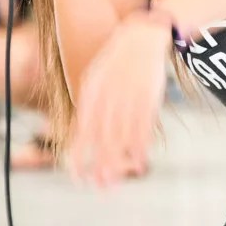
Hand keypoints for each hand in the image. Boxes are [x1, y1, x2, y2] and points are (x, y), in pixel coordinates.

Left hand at [70, 14, 169, 186]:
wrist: (141, 37)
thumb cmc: (116, 61)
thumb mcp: (95, 78)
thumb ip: (88, 105)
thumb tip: (80, 133)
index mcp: (92, 94)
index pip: (82, 131)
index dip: (79, 156)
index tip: (77, 177)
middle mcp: (109, 98)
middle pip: (103, 139)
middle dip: (101, 165)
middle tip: (100, 187)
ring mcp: (130, 98)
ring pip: (122, 137)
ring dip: (119, 161)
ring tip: (116, 181)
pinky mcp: (148, 98)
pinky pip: (142, 127)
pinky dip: (140, 146)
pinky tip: (137, 162)